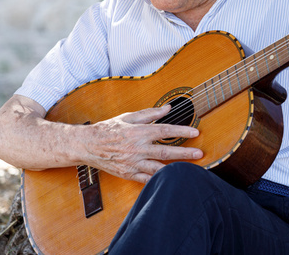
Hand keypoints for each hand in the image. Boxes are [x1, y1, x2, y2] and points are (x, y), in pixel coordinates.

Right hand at [85, 104, 202, 182]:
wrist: (88, 145)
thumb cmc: (109, 128)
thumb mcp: (129, 117)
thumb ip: (149, 113)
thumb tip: (168, 108)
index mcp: (138, 132)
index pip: (165, 131)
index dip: (181, 131)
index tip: (195, 132)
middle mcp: (137, 148)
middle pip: (166, 151)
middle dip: (185, 153)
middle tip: (200, 154)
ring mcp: (133, 163)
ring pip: (158, 168)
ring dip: (175, 169)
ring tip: (190, 170)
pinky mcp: (128, 174)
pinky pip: (146, 180)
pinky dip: (159, 180)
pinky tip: (171, 180)